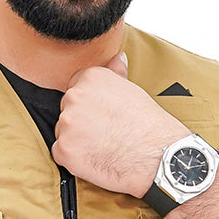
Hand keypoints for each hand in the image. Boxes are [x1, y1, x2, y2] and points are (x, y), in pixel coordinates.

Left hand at [51, 52, 188, 195]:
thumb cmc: (149, 124)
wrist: (157, 154)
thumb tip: (116, 58)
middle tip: (105, 133)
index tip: (102, 116)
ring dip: (76, 141)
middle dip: (81, 122)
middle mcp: (74, 97)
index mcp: (89, 78)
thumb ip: (115, 74)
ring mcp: (67, 123)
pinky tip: (95, 158)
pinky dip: (74, 160)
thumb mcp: (132, 90)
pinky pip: (61, 153)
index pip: (75, 88)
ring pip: (63, 132)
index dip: (89, 105)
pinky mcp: (64, 149)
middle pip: (67, 110)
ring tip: (103, 146)